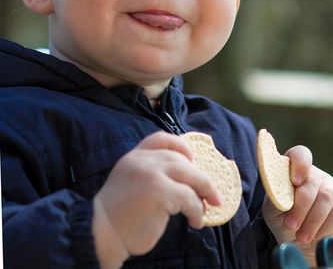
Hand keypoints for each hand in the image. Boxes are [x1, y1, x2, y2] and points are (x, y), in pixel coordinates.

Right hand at [92, 131, 221, 268]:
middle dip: (201, 177)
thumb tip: (183, 178)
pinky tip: (195, 222)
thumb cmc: (117, 213)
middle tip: (212, 193)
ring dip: (204, 193)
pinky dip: (197, 211)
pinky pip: (189, 198)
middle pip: (182, 159)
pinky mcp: (160, 192)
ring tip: (208, 208)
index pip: (161, 139)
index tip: (192, 159)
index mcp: (135, 155)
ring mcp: (152, 174)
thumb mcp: (129, 180)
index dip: (181, 146)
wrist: (100, 232)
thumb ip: (149, 172)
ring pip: (191, 176)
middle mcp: (144, 160)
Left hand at [262, 145, 332, 265]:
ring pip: (327, 198)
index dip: (300, 164)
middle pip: (312, 181)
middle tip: (291, 224)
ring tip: (301, 236)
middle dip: (301, 206)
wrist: (297, 241)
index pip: (300, 154)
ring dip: (313, 220)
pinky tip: (314, 236)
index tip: (295, 181)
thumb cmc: (282, 219)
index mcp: (293, 168)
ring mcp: (328, 187)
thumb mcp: (272, 209)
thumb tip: (279, 192)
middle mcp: (312, 174)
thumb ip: (275, 196)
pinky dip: (324, 227)